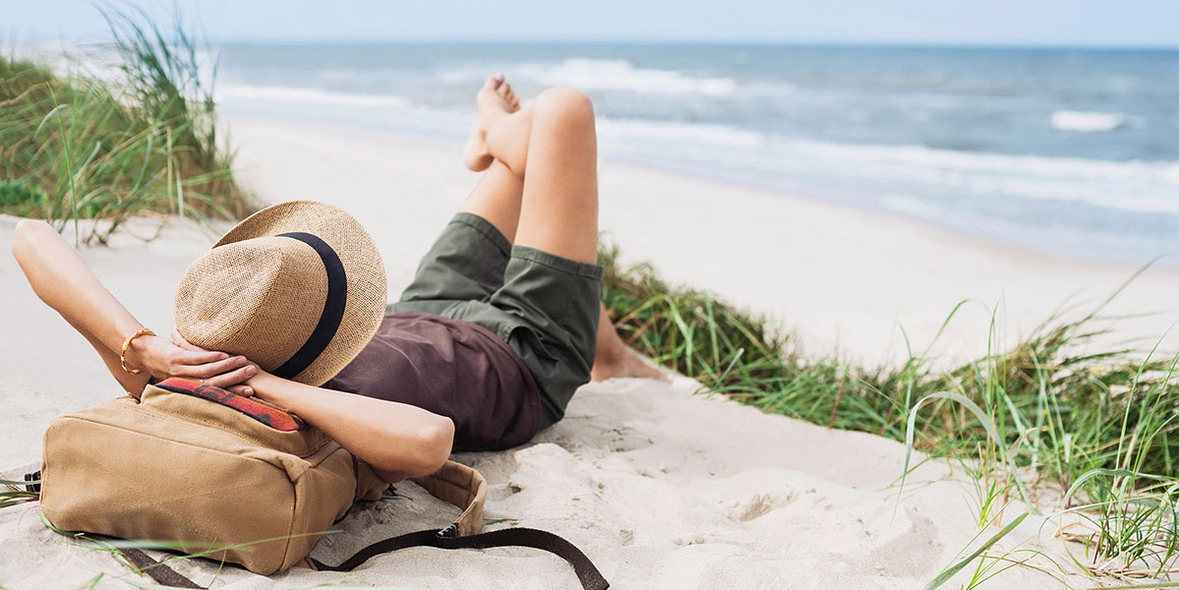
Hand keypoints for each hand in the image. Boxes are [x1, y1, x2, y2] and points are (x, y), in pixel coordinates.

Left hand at [129, 330, 255, 394]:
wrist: (139, 352)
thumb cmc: (162, 364)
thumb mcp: (179, 376)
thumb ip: (195, 381)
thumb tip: (219, 385)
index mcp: (188, 388)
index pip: (214, 392)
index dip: (233, 393)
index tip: (251, 393)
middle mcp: (184, 382)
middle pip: (214, 383)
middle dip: (235, 379)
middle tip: (252, 374)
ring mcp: (179, 370)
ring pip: (206, 371)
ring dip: (227, 367)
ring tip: (244, 362)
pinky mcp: (174, 358)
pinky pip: (195, 359)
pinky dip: (211, 357)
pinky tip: (224, 355)